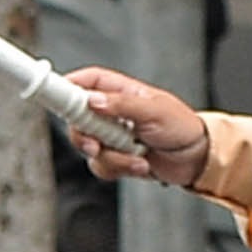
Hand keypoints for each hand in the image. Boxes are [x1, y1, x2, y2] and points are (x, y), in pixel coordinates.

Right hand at [64, 68, 210, 189]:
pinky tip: (140, 164)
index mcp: (119, 91)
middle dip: (85, 135)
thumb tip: (93, 100)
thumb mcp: (155, 111)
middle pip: (76, 118)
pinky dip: (120, 168)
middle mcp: (111, 113)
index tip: (54, 96)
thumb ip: (122, 105)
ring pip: (88, 147)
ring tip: (137, 155)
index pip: (85, 82)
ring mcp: (112, 137)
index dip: (66, 86)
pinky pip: (102, 166)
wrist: (197, 159)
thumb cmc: (182, 126)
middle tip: (97, 142)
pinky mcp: (117, 158)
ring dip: (112, 156)